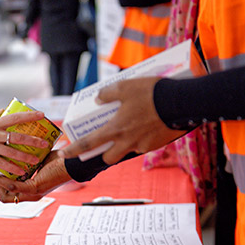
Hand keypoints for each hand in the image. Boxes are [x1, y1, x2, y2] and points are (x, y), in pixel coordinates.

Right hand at [0, 109, 49, 175]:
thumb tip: (8, 108)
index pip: (16, 117)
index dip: (30, 116)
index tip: (42, 115)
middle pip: (18, 137)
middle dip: (33, 140)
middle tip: (44, 143)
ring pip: (12, 153)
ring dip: (25, 157)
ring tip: (36, 160)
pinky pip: (2, 164)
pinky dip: (13, 168)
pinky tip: (22, 172)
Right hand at [0, 151, 72, 202]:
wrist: (73, 162)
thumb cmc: (60, 160)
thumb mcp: (39, 162)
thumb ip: (28, 162)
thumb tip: (17, 151)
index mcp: (31, 191)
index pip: (9, 194)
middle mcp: (31, 195)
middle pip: (4, 197)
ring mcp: (33, 194)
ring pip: (6, 194)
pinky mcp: (35, 188)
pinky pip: (13, 186)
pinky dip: (4, 179)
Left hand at [59, 77, 186, 164]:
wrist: (182, 103)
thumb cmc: (152, 94)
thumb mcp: (125, 86)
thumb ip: (108, 93)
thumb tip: (98, 98)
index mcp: (115, 129)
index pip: (88, 144)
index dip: (73, 150)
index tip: (63, 154)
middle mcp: (127, 142)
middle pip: (108, 157)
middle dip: (103, 154)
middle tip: (104, 143)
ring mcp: (142, 146)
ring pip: (126, 152)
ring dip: (122, 147)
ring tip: (128, 132)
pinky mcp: (156, 145)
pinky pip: (143, 146)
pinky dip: (140, 139)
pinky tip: (146, 126)